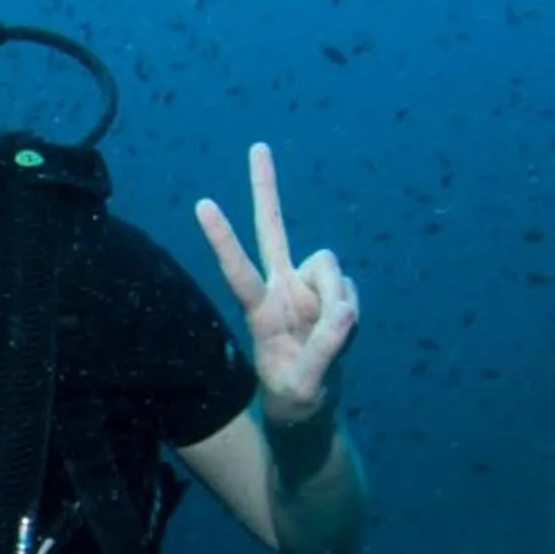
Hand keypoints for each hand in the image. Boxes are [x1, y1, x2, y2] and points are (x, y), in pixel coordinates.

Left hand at [196, 142, 358, 430]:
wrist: (311, 407)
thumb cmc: (295, 398)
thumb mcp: (304, 388)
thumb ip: (323, 352)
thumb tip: (345, 312)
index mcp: (259, 310)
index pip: (238, 270)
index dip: (223, 240)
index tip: (203, 204)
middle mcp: (280, 288)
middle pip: (273, 230)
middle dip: (266, 189)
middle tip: (256, 146)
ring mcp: (306, 288)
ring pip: (331, 268)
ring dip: (338, 299)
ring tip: (329, 338)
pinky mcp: (331, 294)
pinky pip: (351, 291)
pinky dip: (351, 314)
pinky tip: (340, 334)